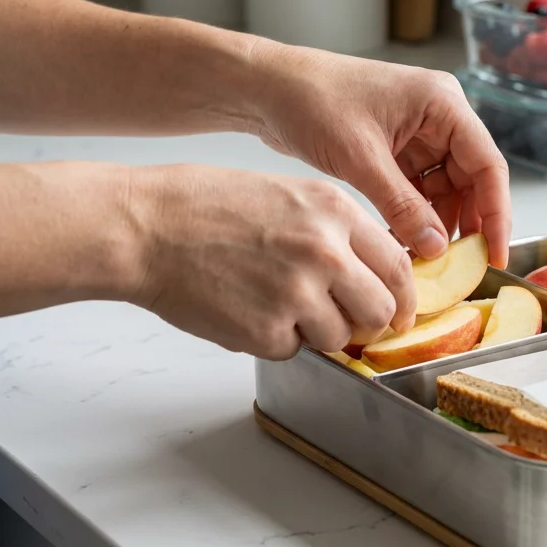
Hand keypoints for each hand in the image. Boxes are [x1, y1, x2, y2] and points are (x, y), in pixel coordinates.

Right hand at [128, 164, 412, 359]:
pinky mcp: (267, 331)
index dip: (402, 295)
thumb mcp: (288, 195)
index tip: (398, 310)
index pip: (398, 266)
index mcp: (335, 212)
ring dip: (315, 332)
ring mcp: (297, 294)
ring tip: (274, 303)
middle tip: (345, 321)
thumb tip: (371, 273)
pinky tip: (244, 309)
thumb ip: (335, 232)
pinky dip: (274, 340)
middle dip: (366, 322)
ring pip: (340, 338)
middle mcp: (326, 252)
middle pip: (381, 310)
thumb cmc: (205, 207)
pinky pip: (292, 351)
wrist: (144, 226)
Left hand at [244, 44, 511, 267]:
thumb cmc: (311, 100)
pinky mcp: (397, 150)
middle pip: (471, 180)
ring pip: (445, 190)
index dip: (497, 213)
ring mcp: (418, 134)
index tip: (494, 253)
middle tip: (459, 266)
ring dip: (436, 224)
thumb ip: (402, 206)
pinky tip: (402, 243)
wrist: (266, 88)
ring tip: (423, 260)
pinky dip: (413, 217)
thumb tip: (436, 247)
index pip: (488, 165)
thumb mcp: (361, 158)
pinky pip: (419, 191)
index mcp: (442, 103)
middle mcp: (438, 116)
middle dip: (465, 223)